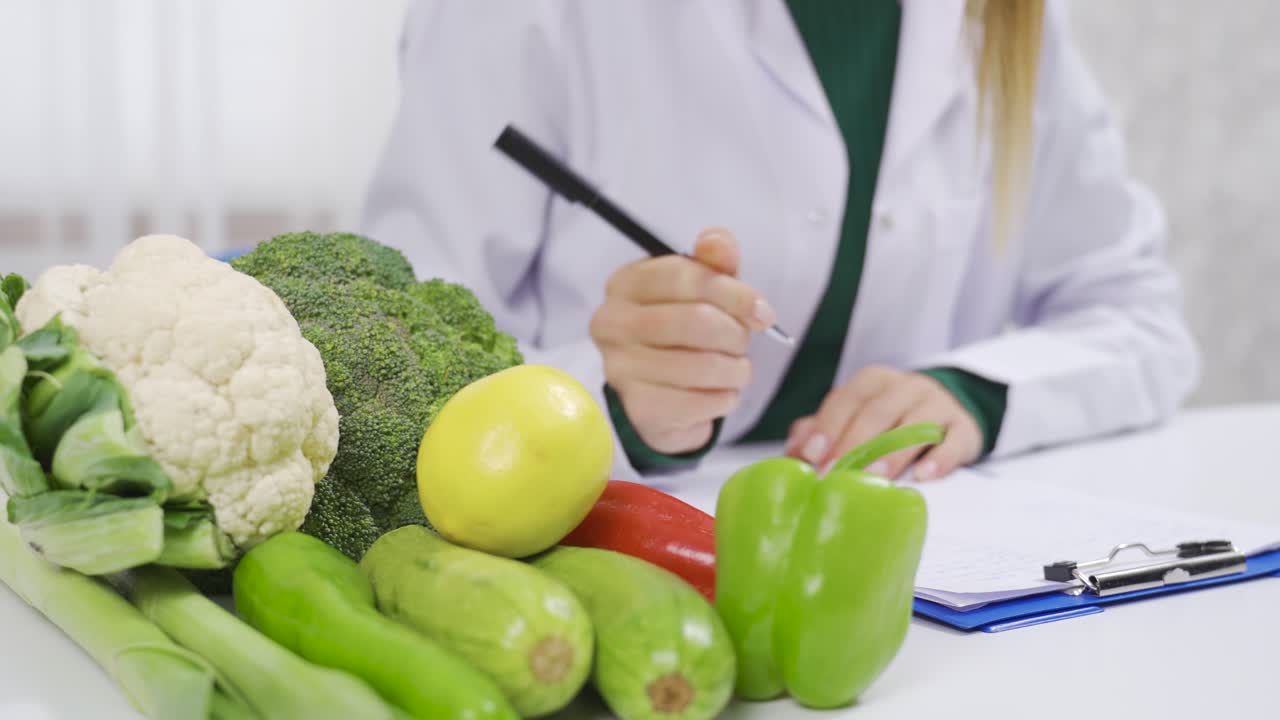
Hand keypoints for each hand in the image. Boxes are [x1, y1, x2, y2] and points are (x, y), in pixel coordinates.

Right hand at [590, 228, 774, 453]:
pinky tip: (719, 391)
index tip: (761, 311)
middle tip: (743, 343)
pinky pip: (703, 401)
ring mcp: (621, 368)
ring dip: (736, 369)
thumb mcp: (699, 292)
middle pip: (696, 321)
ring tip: (734, 368)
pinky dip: (726, 397)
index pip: (684, 276)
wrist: (657, 399)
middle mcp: (612, 323)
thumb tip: (717, 240)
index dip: (733, 292)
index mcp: (625, 284)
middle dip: (735, 334)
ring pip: (704, 365)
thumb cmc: (680, 335)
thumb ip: (712, 263)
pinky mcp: (640, 408)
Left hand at [783, 366, 981, 480]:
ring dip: (893, 453)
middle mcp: (906, 387)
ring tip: (875, 477)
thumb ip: (824, 428)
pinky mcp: (964, 428)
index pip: (848, 398)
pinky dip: (940, 459)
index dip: (829, 425)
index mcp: (874, 381)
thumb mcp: (858, 414)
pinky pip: (954, 441)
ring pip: (915, 425)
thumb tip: (795, 450)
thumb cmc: (892, 418)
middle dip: (854, 444)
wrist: (951, 407)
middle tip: (836, 474)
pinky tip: (924, 475)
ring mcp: (938, 405)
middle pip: (878, 412)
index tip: (814, 454)